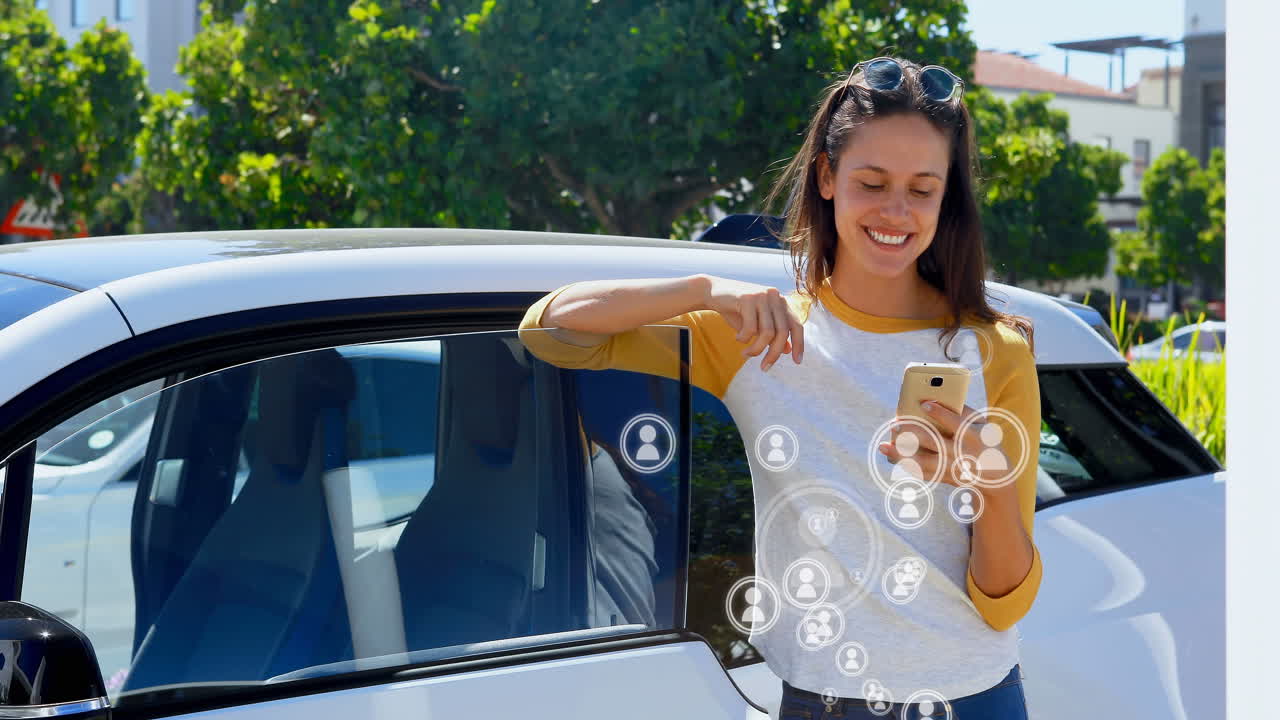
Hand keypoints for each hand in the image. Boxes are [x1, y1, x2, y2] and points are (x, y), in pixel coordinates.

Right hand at [702, 276, 804, 370]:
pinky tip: (737, 338)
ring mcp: (762, 296)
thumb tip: (788, 350)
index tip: (797, 362)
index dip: (799, 344)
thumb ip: (772, 334)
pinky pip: (751, 328)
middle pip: (782, 332)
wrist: (712, 292)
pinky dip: (744, 338)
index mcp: (780, 302)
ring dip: (756, 349)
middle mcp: (775, 297)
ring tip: (745, 354)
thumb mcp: (756, 325)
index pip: (796, 325)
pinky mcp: (748, 298)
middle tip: (764, 368)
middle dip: (773, 354)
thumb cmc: (736, 311)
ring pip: (767, 333)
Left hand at [876, 401, 1014, 489]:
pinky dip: (906, 466)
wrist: (995, 477)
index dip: (941, 413)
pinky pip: (922, 473)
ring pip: (923, 462)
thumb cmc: (983, 441)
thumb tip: (939, 397)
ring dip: (901, 454)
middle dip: (912, 432)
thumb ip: (964, 411)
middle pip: (934, 442)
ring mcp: (951, 467)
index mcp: (972, 436)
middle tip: (895, 424)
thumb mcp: (983, 425)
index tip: (924, 404)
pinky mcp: (944, 477)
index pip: (956, 423)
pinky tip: (891, 457)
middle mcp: (961, 453)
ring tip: (883, 445)